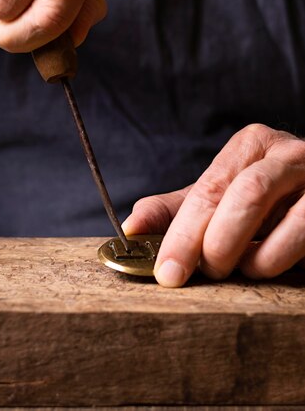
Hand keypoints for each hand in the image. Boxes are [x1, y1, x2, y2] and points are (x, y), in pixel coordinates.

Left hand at [122, 124, 304, 286]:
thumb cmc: (266, 202)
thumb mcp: (221, 199)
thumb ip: (177, 210)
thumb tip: (131, 229)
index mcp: (251, 145)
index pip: (209, 189)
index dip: (183, 234)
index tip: (166, 271)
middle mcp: (286, 153)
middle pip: (243, 195)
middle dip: (215, 244)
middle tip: (206, 272)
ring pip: (282, 216)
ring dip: (252, 256)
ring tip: (241, 268)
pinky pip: (304, 232)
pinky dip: (279, 257)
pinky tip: (267, 264)